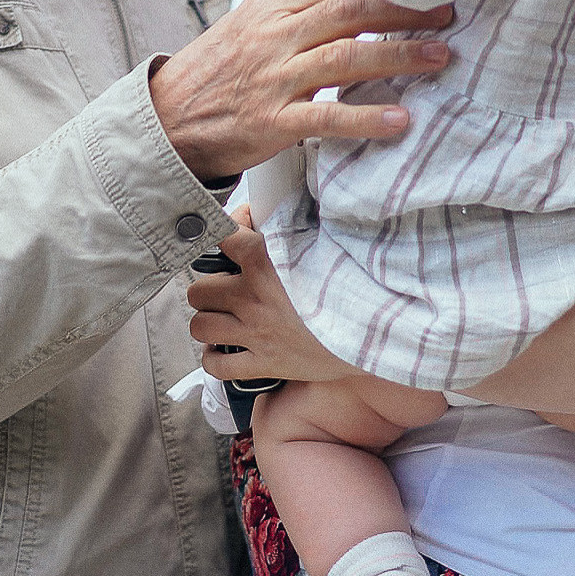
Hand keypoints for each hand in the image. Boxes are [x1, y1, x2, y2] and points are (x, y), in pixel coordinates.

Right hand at [149, 0, 451, 180]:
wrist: (164, 122)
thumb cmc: (214, 75)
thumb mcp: (251, 26)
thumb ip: (299, 6)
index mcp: (271, 8)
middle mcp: (274, 37)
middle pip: (350, 11)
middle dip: (404, 10)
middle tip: (448, 13)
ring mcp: (273, 79)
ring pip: (346, 56)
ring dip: (399, 55)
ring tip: (440, 56)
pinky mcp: (272, 122)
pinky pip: (327, 116)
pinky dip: (366, 117)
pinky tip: (400, 119)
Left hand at [189, 211, 360, 383]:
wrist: (375, 329)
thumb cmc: (351, 285)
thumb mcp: (322, 244)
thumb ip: (294, 226)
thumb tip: (280, 208)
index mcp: (264, 261)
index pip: (222, 236)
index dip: (225, 235)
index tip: (235, 241)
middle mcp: (252, 297)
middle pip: (199, 290)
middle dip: (209, 288)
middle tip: (225, 288)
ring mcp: (255, 332)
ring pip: (199, 326)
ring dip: (208, 322)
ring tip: (222, 319)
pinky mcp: (264, 363)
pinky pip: (217, 367)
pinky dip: (214, 359)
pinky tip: (224, 350)